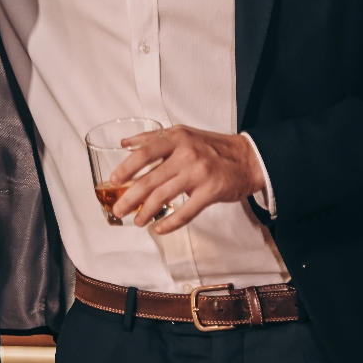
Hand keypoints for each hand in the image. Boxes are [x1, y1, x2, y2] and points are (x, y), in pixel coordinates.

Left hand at [108, 125, 265, 234]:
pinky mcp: (211, 191)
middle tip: (118, 210)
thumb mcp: (182, 134)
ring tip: (137, 222)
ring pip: (164, 196)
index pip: (144, 153)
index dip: (127, 168)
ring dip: (146, 211)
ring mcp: (199, 173)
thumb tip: (123, 143)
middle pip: (151, 179)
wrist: (248, 158)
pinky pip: (186, 211)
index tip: (114, 180)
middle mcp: (186, 153)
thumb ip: (152, 138)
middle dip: (130, 197)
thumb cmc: (211, 147)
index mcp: (176, 138)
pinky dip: (170, 223)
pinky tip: (159, 228)